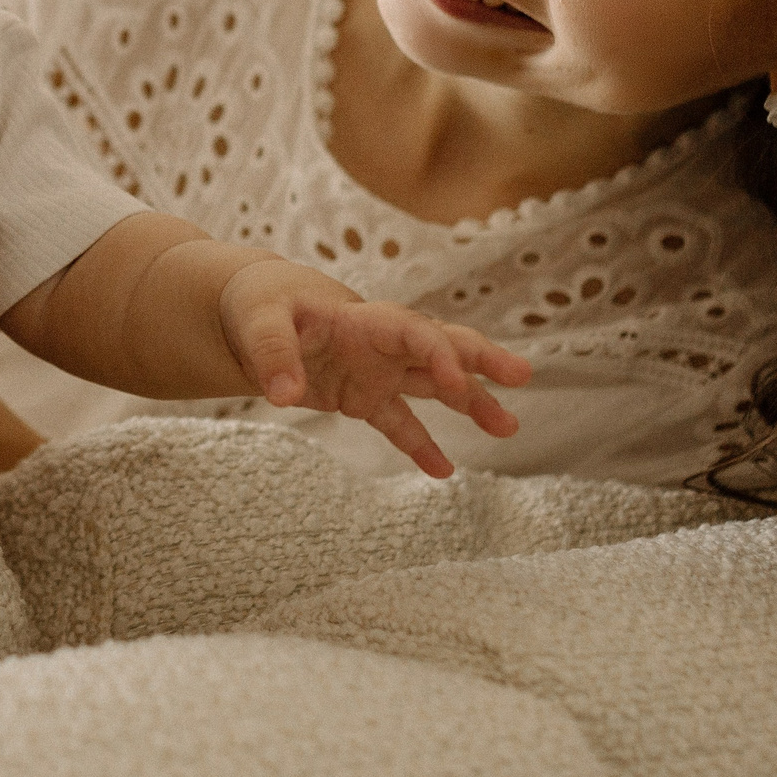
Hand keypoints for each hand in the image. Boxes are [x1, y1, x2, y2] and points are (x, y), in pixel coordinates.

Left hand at [220, 259, 531, 478]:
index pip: (415, 333)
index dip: (439, 354)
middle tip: (521, 375)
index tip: (458, 382)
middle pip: (442, 347)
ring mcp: (377, 371)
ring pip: (433, 386)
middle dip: (481, 360)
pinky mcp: (364, 397)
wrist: (255, 312)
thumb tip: (284, 396)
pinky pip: (399, 423)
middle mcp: (381, 344)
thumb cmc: (261, 305)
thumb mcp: (258, 321)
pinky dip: (420, 445)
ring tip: (507, 427)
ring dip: (470, 403)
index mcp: (364, 318)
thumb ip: (272, 354)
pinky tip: (444, 471)